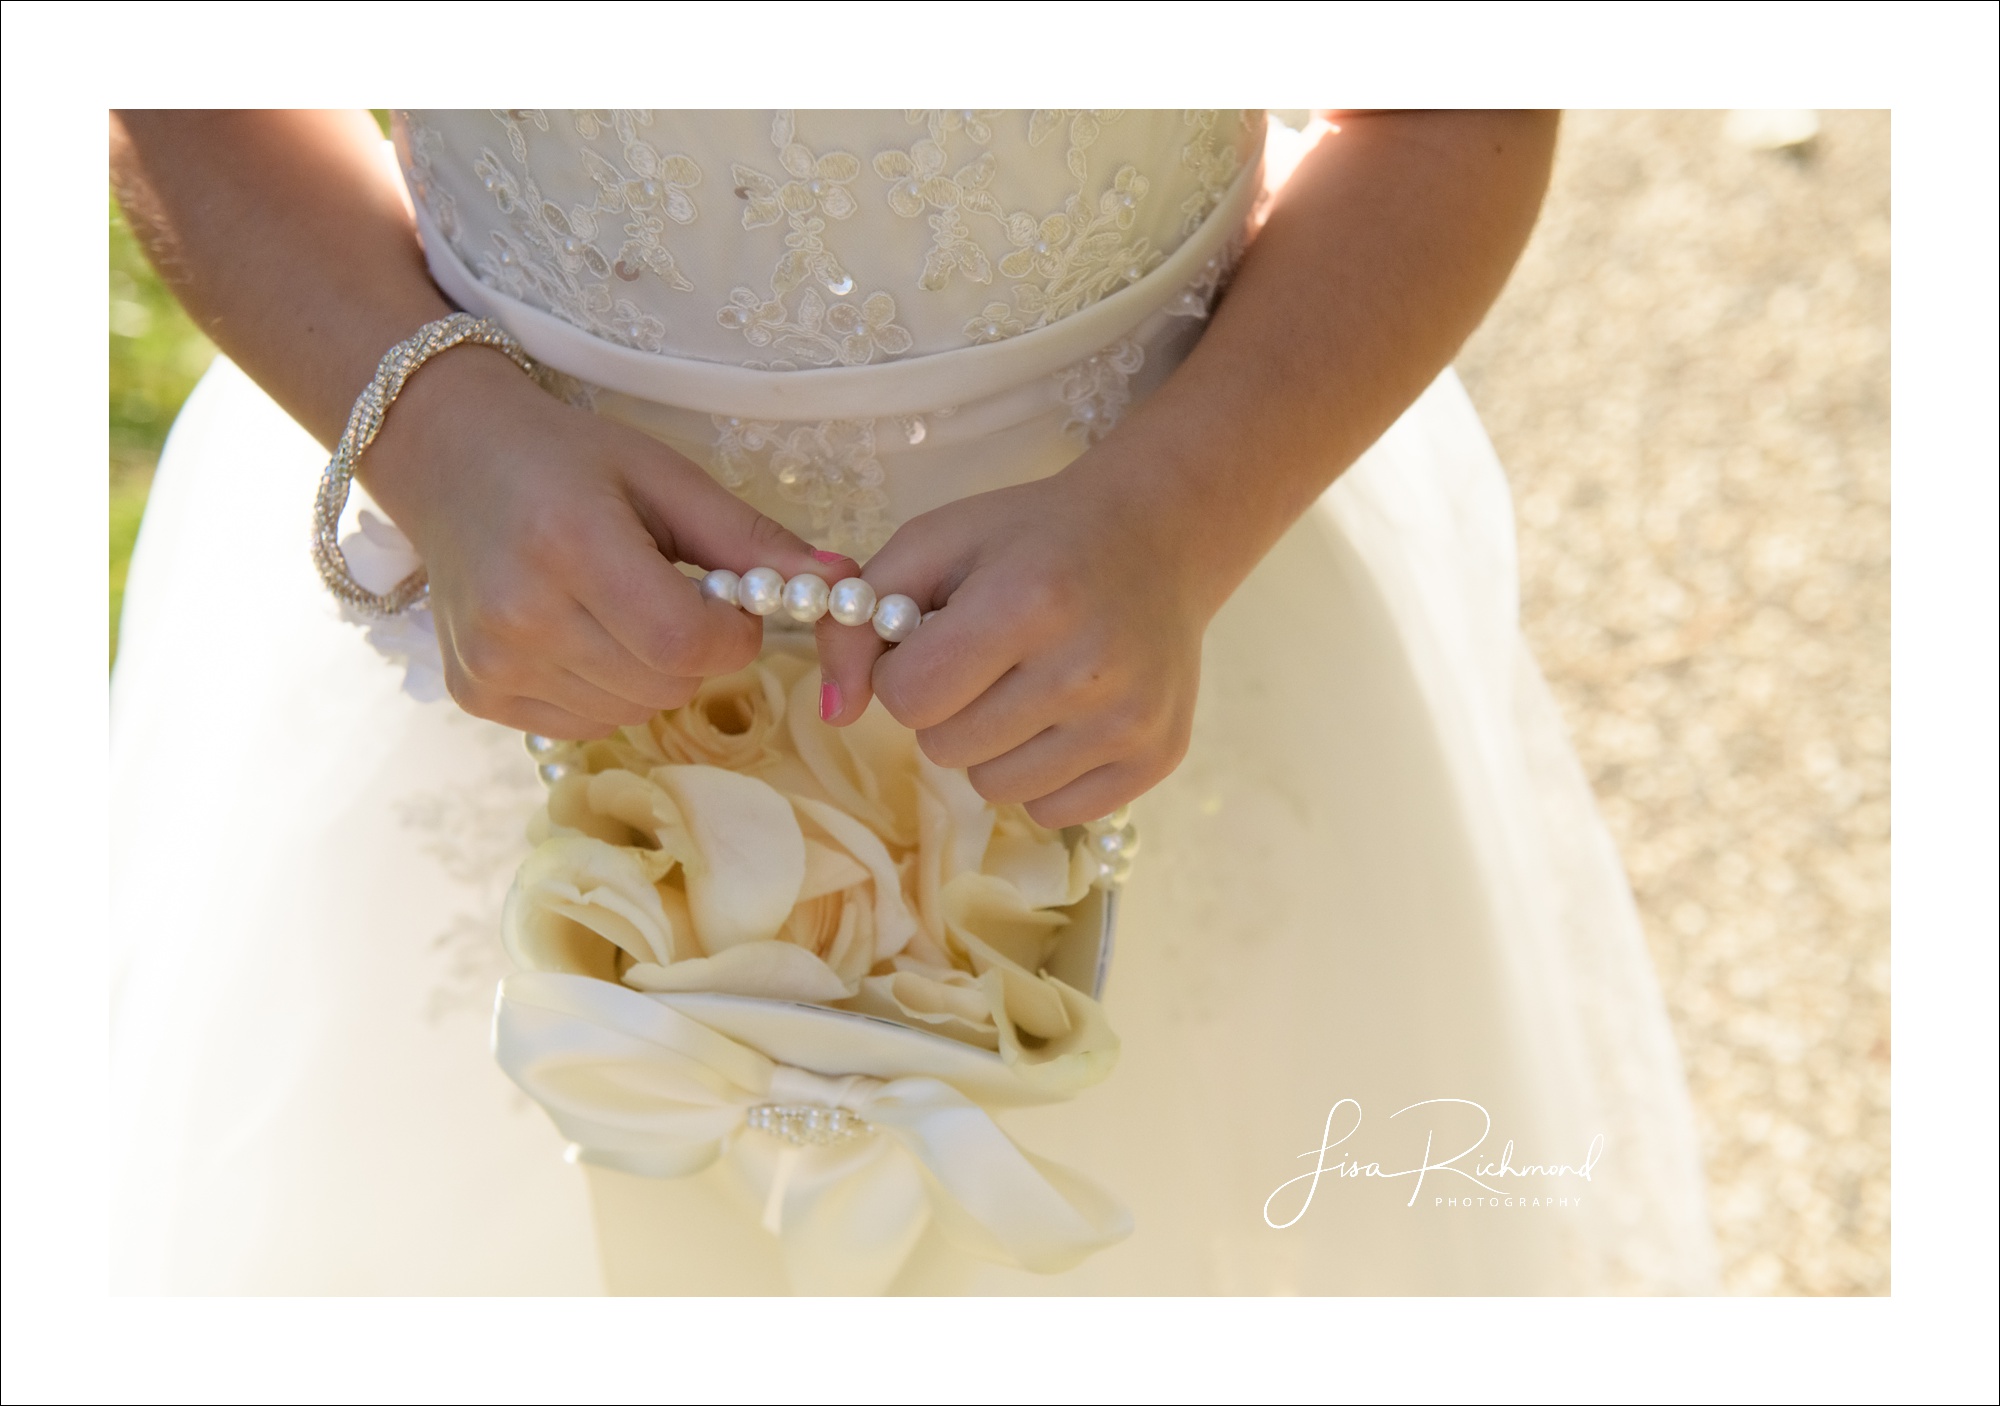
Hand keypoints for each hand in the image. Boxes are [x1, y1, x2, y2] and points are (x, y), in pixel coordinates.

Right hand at [363, 346, 846, 738]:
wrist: (447, 454)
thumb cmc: (567, 458)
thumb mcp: (665, 477)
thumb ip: (752, 539)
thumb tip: (847, 582)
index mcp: (571, 547)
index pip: (689, 645)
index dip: (731, 631)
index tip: (723, 596)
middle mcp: (521, 615)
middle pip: (667, 684)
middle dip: (695, 649)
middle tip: (667, 591)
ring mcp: (492, 663)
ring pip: (632, 712)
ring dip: (652, 672)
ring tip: (616, 605)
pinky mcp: (476, 693)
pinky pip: (585, 723)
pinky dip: (607, 689)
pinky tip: (581, 631)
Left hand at [813, 463, 1214, 828]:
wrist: (1159, 536)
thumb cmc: (1033, 538)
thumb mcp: (934, 545)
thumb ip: (861, 620)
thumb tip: (833, 712)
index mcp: (1026, 602)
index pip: (909, 698)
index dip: (904, 672)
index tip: (936, 641)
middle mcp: (1084, 670)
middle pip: (946, 748)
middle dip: (948, 707)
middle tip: (991, 658)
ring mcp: (1128, 723)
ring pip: (994, 788)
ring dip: (992, 745)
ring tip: (1028, 684)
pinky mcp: (1155, 759)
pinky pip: (1050, 810)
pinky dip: (1043, 772)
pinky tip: (1067, 714)